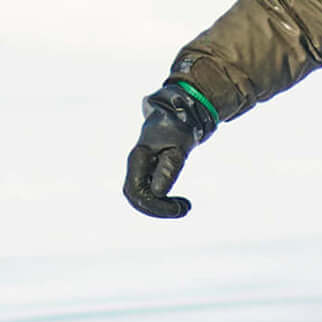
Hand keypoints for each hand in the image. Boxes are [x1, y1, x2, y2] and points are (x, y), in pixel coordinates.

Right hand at [123, 81, 218, 220]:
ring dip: (162, 207)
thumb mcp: (177, 148)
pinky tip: (180, 202)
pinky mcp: (149, 172)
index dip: (154, 205)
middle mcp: (136, 166)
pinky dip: (164, 201)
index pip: (136, 191)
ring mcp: (141, 170)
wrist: (178, 113)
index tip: (177, 207)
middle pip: (137, 198)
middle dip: (158, 209)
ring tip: (185, 207)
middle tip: (185, 208)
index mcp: (139, 159)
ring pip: (143, 197)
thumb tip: (157, 192)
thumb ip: (168, 169)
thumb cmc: (179, 127)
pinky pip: (151, 193)